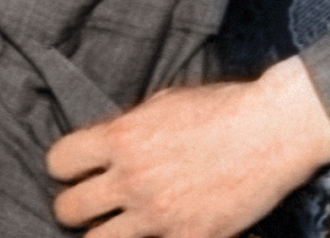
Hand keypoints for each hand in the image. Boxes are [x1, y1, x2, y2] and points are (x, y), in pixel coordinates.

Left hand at [45, 56, 329, 237]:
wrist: (271, 130)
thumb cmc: (220, 108)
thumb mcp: (162, 103)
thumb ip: (128, 128)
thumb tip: (107, 147)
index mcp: (122, 138)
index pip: (59, 161)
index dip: (64, 166)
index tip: (75, 169)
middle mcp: (132, 179)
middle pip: (68, 209)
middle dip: (74, 205)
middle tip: (90, 203)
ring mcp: (158, 215)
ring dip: (102, 233)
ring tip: (117, 225)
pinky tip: (158, 230)